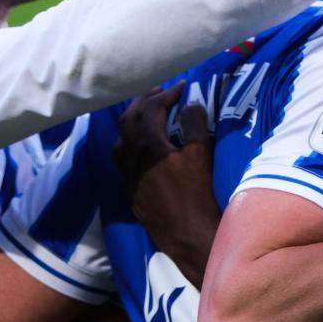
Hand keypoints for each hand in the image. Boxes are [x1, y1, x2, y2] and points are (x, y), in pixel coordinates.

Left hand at [114, 86, 220, 283]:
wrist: (188, 234)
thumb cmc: (199, 193)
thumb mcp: (202, 155)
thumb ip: (194, 125)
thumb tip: (190, 105)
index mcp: (150, 145)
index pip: (152, 109)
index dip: (167, 94)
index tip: (182, 87)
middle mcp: (132, 157)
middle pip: (129, 119)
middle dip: (144, 102)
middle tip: (160, 93)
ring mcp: (127, 175)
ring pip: (120, 139)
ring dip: (132, 122)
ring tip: (147, 115)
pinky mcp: (129, 190)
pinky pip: (121, 159)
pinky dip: (129, 143)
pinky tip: (139, 147)